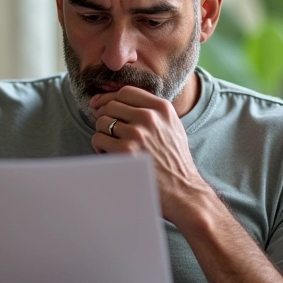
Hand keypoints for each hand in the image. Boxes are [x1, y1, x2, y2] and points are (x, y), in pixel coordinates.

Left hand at [90, 86, 209, 222]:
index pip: (125, 92)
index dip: (109, 98)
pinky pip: (99, 139)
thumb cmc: (174, 160)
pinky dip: (100, 147)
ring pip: (102, 122)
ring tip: (112, 145)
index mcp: (162, 108)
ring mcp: (137, 134)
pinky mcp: (126, 151)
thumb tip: (111, 100)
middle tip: (108, 131)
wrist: (183, 190)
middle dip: (104, 117)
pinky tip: (110, 154)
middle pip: (111, 106)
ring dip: (102, 133)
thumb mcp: (172, 126)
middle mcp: (150, 117)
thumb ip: (151, 110)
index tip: (101, 105)